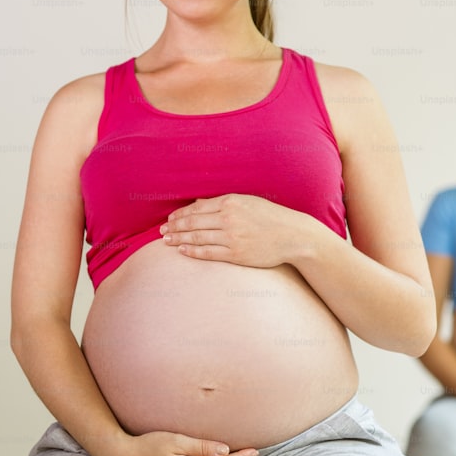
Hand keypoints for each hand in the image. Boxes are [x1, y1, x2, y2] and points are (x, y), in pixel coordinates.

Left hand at [160, 194, 314, 267]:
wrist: (293, 235)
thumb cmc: (271, 217)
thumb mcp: (248, 202)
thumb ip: (222, 202)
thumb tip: (198, 203)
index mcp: (231, 202)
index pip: (197, 208)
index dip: (180, 215)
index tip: (170, 219)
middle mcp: (229, 218)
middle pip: (193, 223)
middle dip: (174, 227)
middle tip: (161, 231)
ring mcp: (232, 237)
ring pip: (197, 237)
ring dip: (179, 239)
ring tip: (166, 241)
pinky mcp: (236, 254)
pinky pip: (209, 252)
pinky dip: (193, 251)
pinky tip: (182, 250)